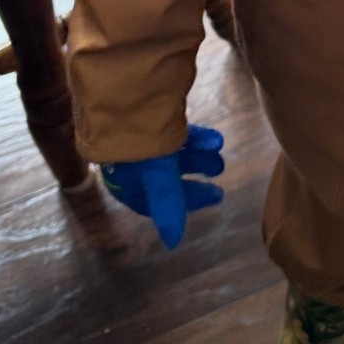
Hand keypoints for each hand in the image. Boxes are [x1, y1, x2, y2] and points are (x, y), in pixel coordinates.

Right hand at [102, 125, 224, 248]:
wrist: (124, 99)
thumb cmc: (140, 148)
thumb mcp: (159, 180)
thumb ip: (169, 208)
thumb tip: (174, 243)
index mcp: (128, 184)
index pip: (159, 202)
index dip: (188, 201)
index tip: (214, 197)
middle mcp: (133, 166)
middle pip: (170, 177)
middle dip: (196, 175)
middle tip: (219, 176)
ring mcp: (141, 141)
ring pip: (176, 154)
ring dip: (199, 156)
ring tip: (219, 153)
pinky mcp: (150, 119)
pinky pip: (177, 133)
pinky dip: (196, 137)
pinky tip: (214, 137)